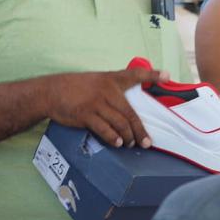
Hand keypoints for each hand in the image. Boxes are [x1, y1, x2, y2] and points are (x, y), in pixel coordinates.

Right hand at [43, 67, 162, 147]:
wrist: (51, 91)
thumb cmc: (75, 87)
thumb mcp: (95, 81)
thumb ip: (111, 89)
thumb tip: (126, 108)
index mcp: (111, 79)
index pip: (135, 75)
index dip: (152, 74)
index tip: (168, 76)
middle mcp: (107, 90)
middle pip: (130, 113)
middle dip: (140, 130)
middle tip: (146, 142)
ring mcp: (96, 103)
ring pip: (120, 123)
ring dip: (128, 137)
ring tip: (129, 144)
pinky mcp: (86, 115)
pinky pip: (104, 129)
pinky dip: (113, 138)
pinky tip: (117, 143)